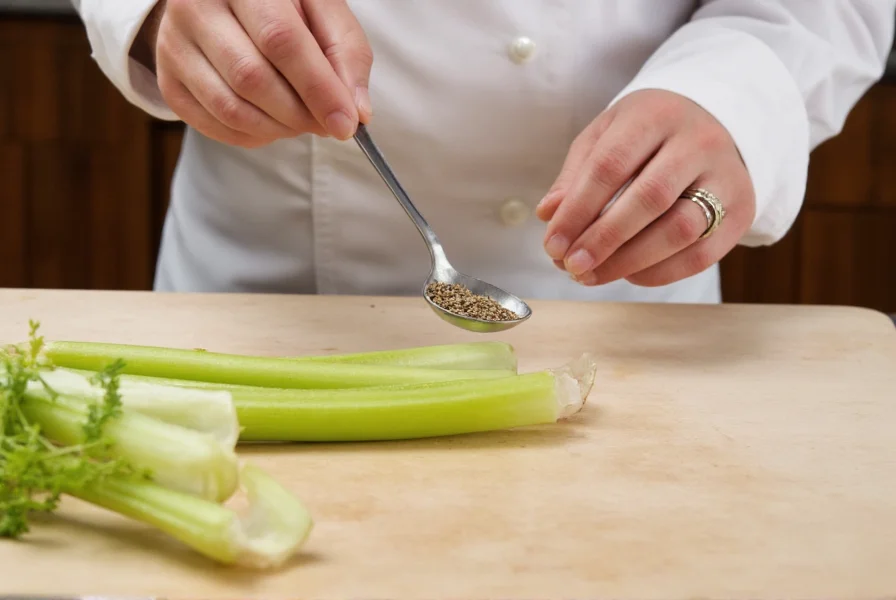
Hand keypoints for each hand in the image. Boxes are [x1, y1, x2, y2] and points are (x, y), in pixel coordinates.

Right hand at [136, 0, 372, 147]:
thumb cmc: (284, 4)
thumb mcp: (323, 11)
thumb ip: (346, 56)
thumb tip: (356, 113)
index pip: (281, 40)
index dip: (317, 88)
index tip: (346, 124)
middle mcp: (196, 5)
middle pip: (252, 78)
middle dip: (299, 114)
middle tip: (326, 125)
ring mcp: (174, 44)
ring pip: (230, 108)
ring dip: (278, 129)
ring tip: (301, 121)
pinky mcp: (168, 79)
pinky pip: (214, 124)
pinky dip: (254, 135)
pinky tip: (273, 122)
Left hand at [536, 89, 755, 286]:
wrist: (715, 125)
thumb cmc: (645, 135)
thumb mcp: (606, 137)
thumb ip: (575, 175)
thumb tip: (548, 214)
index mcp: (655, 114)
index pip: (610, 166)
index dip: (577, 210)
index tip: (552, 244)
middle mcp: (697, 141)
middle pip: (648, 198)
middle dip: (603, 239)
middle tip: (570, 266)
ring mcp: (726, 176)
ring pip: (679, 229)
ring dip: (629, 261)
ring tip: (592, 275)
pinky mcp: (741, 211)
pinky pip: (701, 254)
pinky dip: (659, 273)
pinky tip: (628, 275)